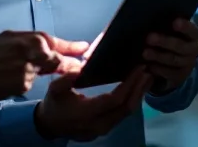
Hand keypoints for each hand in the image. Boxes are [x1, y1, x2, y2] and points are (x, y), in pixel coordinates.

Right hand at [0, 30, 89, 100]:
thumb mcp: (7, 39)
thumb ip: (28, 42)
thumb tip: (46, 45)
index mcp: (27, 37)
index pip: (54, 41)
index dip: (71, 46)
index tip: (85, 47)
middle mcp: (30, 50)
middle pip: (55, 58)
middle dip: (65, 63)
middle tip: (76, 66)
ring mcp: (28, 67)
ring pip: (41, 72)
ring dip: (34, 73)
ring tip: (13, 70)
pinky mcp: (24, 82)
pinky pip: (30, 83)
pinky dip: (22, 82)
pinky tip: (7, 80)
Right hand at [34, 66, 151, 141]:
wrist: (50, 126)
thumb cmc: (54, 104)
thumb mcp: (55, 89)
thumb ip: (66, 78)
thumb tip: (81, 68)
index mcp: (86, 113)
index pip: (114, 100)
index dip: (128, 85)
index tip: (138, 69)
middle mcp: (98, 125)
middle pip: (126, 108)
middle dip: (139, 89)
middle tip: (147, 71)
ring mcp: (103, 129)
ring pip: (127, 113)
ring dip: (138, 95)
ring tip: (147, 78)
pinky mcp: (106, 129)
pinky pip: (123, 116)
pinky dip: (132, 101)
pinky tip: (137, 89)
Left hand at [142, 18, 197, 93]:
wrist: (178, 62)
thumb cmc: (172, 38)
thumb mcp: (172, 31)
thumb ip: (167, 25)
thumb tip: (151, 20)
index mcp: (193, 35)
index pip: (191, 30)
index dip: (184, 26)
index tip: (174, 22)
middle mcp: (194, 50)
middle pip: (180, 46)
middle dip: (164, 42)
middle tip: (149, 38)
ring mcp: (188, 64)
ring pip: (173, 60)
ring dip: (158, 56)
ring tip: (144, 53)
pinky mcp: (181, 76)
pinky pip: (169, 73)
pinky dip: (158, 69)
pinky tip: (148, 66)